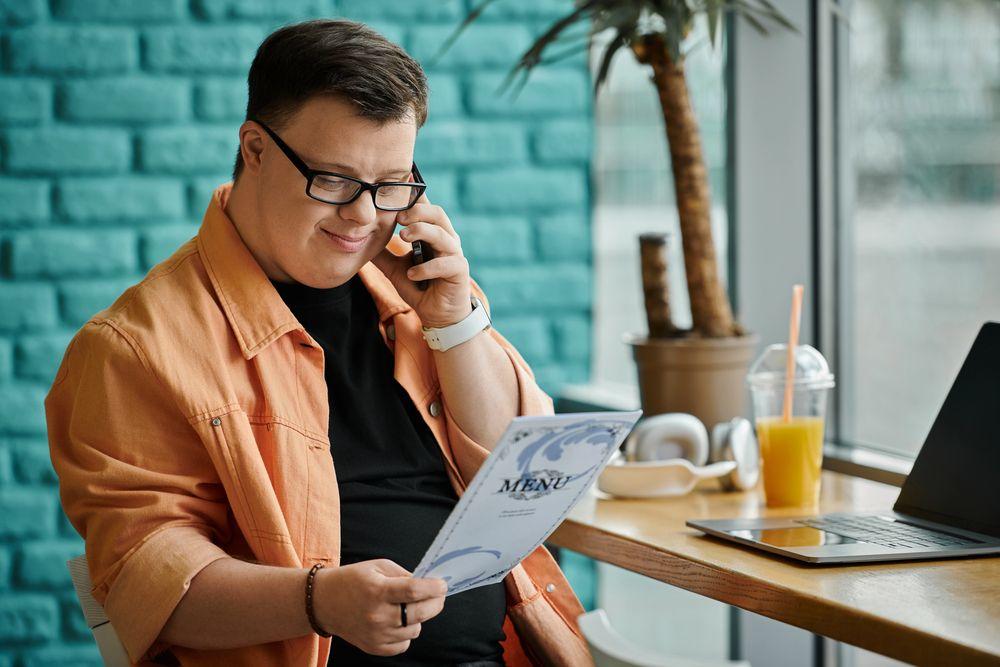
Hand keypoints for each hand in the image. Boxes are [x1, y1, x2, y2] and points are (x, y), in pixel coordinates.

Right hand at [313, 559, 446, 656]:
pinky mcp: (374, 647)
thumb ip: (404, 575)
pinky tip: (398, 622)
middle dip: (436, 603)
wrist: (324, 602)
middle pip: (420, 613)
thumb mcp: (378, 566)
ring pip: (415, 630)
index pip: (414, 590)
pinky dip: (406, 634)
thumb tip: (429, 584)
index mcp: (377, 590)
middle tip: (438, 595)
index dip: (434, 588)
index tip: (443, 584)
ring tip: (408, 607)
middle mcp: (377, 615)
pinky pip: (404, 645)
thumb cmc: (353, 580)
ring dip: (418, 618)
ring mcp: (375, 634)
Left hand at [371, 194, 472, 328]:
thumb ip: (382, 254)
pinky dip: (426, 268)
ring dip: (421, 232)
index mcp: (433, 233)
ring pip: (442, 235)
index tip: (400, 186)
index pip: (426, 208)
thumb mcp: (395, 269)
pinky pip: (445, 264)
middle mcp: (446, 239)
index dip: (415, 195)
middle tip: (398, 218)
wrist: (437, 314)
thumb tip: (361, 240)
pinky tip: (411, 275)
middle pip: (437, 214)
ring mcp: (455, 254)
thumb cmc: (420, 286)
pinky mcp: (460, 271)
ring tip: (402, 238)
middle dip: (417, 212)